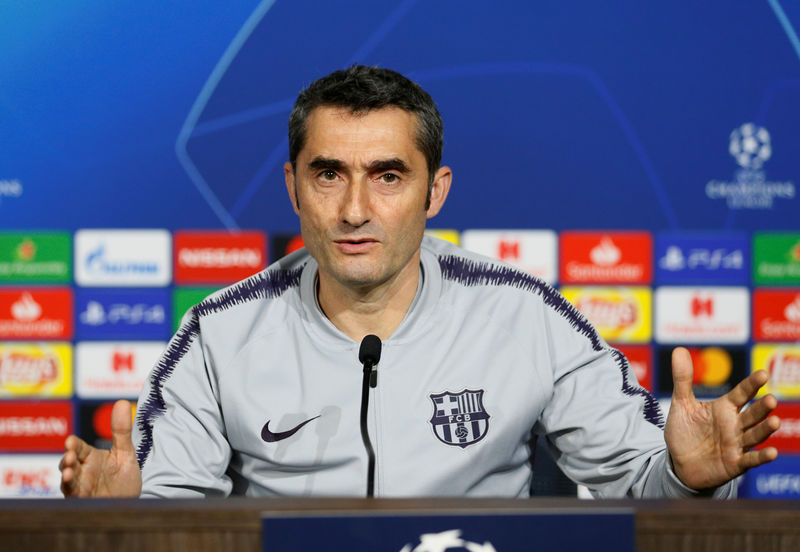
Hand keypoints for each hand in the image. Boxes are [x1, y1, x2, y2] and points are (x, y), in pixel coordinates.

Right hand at [59, 399, 141, 496]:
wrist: (131, 504)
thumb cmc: (124, 478)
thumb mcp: (125, 453)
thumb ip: (121, 431)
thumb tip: (121, 402)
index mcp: (91, 458)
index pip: (78, 448)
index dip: (73, 445)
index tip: (70, 442)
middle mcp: (82, 472)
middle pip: (69, 464)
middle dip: (67, 460)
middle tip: (70, 457)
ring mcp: (81, 488)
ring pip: (68, 481)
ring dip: (67, 477)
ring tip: (69, 473)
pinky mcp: (84, 502)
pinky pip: (75, 497)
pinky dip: (73, 493)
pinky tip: (75, 489)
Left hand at [664, 347, 780, 489]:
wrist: (678, 463)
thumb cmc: (684, 432)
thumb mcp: (681, 404)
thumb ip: (683, 379)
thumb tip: (679, 349)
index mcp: (724, 409)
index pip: (741, 394)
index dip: (751, 385)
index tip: (763, 374)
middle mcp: (735, 425)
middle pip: (752, 415)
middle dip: (762, 408)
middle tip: (771, 399)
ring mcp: (737, 445)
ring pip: (755, 435)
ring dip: (765, 429)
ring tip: (775, 421)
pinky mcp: (735, 464)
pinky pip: (750, 460)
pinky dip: (761, 457)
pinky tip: (772, 452)